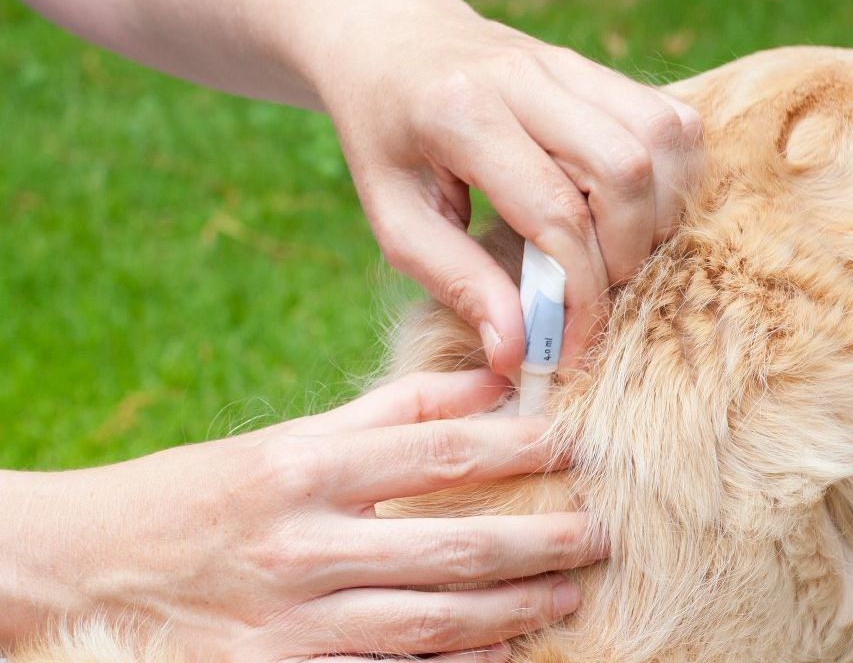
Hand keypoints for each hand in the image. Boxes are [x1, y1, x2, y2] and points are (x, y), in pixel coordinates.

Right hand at [1, 371, 605, 660]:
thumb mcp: (286, 439)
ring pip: (435, 618)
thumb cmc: (199, 495)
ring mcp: (294, 620)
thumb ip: (387, 412)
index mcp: (306, 466)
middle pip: (456, 543)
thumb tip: (485, 383)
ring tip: (567, 593)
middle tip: (600, 534)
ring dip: (514, 608)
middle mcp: (305, 543)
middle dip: (541, 540)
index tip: (573, 446)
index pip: (442, 451)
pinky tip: (501, 654)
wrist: (88, 573)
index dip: (520, 448)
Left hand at [308, 0, 702, 375]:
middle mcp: (525, 76)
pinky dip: (671, 177)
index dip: (578, 293)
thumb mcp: (394, 219)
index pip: (555, 212)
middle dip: (626, 254)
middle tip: (593, 294)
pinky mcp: (599, 67)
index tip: (568, 346)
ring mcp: (569, 63)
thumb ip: (457, 282)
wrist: (390, 40)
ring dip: (658, 214)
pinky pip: (672, 120)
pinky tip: (633, 211)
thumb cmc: (386, 138)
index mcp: (460, 112)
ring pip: (663, 138)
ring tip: (615, 254)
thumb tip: (517, 352)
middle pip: (625, 169)